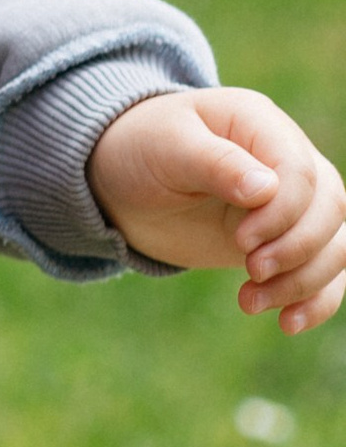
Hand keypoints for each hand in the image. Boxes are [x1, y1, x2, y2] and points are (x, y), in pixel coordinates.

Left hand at [89, 87, 345, 331]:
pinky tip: (286, 323)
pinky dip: (314, 299)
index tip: (242, 243)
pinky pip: (323, 270)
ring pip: (335, 243)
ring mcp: (291, 201)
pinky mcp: (283, 239)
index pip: (301, 172)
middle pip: (329, 208)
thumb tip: (267, 189)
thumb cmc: (141, 150)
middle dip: (296, 249)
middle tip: (251, 271)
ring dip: (305, 281)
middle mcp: (287, 158)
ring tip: (251, 302)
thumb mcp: (167, 148)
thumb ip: (216, 163)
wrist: (122, 180)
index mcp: (260, 123)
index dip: (282, 214)